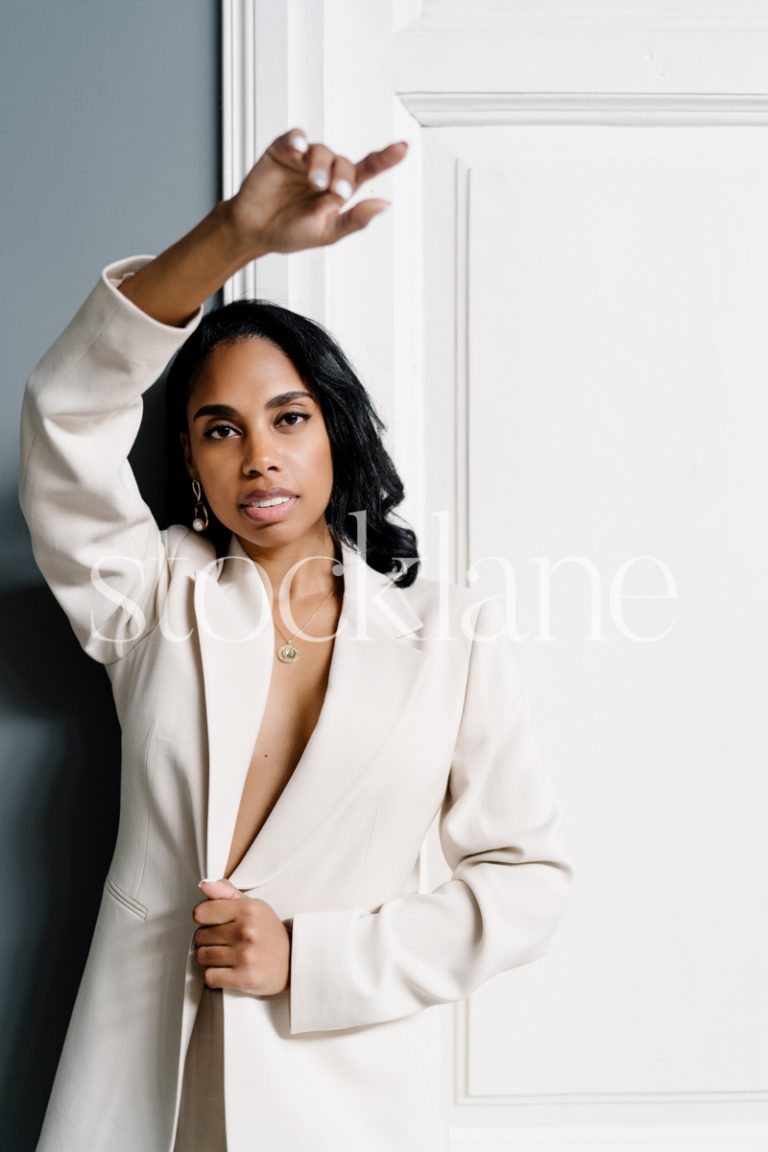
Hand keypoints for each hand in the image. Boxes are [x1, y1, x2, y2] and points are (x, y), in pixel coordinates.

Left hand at [193, 878, 290, 994]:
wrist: (292, 960)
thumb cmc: (269, 933)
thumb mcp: (252, 906)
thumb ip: (226, 893)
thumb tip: (205, 885)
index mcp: (247, 909)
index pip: (201, 912)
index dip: (204, 919)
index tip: (212, 923)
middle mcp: (246, 931)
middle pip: (200, 936)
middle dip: (208, 940)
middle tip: (224, 942)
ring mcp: (245, 955)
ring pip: (202, 957)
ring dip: (210, 959)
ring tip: (226, 956)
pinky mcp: (244, 978)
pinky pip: (210, 977)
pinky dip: (215, 976)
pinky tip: (227, 970)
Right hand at [227, 127, 408, 255]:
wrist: (255, 232)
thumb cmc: (291, 232)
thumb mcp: (326, 233)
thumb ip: (354, 219)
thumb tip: (383, 204)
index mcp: (340, 190)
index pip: (368, 170)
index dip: (387, 158)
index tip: (404, 148)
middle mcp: (326, 171)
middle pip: (344, 162)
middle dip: (342, 176)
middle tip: (333, 192)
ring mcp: (304, 160)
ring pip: (322, 150)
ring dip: (321, 165)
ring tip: (314, 183)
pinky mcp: (283, 151)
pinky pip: (295, 137)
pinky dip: (298, 140)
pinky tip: (298, 150)